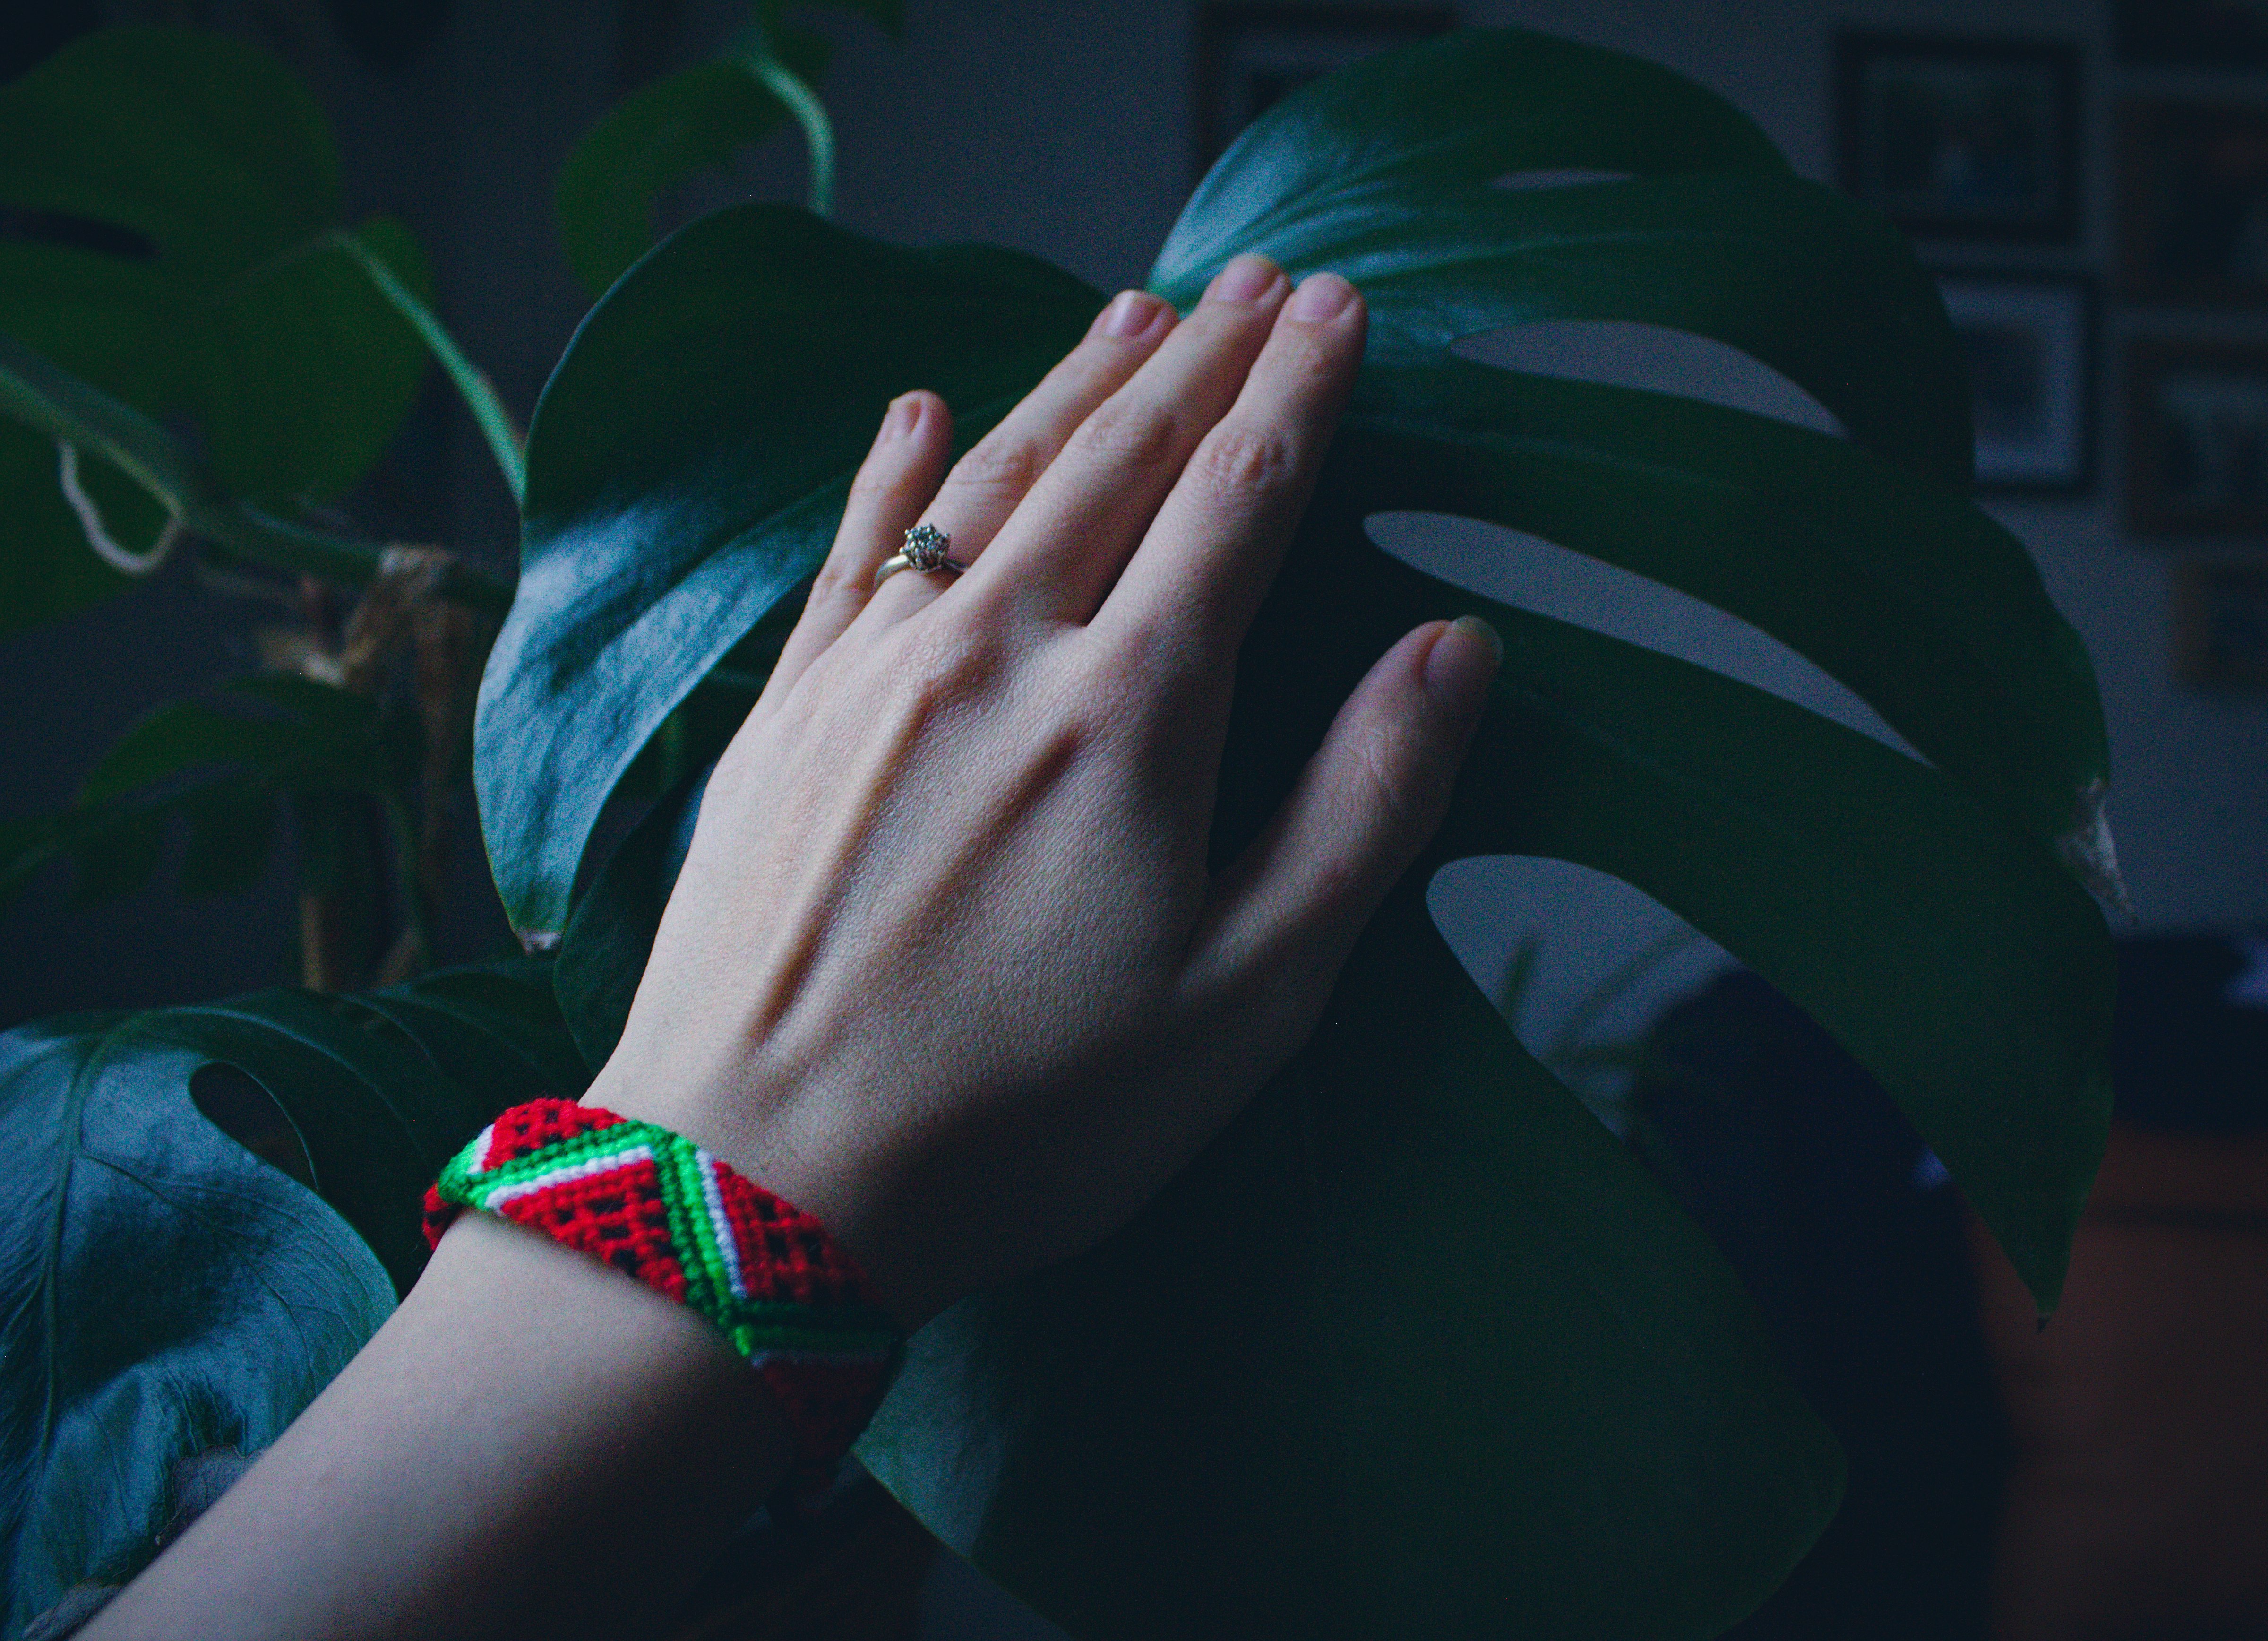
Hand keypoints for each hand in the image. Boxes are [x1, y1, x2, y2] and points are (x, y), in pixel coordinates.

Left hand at [585, 253, 1499, 1326]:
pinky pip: (852, 550)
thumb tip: (1454, 648)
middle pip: (1121, 458)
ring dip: (1073, 380)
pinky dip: (893, 467)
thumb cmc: (1026, 1117)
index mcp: (1130, 713)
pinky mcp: (786, 714)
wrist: (762, 1184)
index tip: (1339, 308)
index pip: (1238, 499)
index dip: (1298, 393)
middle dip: (1205, 357)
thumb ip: (1363, 808)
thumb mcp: (1249, 999)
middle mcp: (999, 651)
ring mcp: (875, 671)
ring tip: (1135, 306)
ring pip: (992, 475)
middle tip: (1262, 275)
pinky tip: (919, 407)